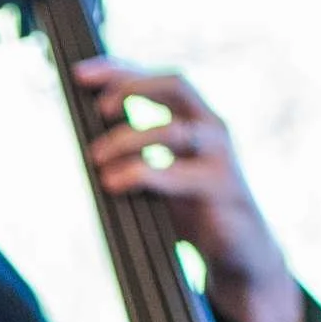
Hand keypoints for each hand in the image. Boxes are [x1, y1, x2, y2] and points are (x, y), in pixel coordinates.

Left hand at [73, 57, 304, 321]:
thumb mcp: (162, 175)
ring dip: (126, 140)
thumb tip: (85, 141)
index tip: (80, 73)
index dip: (122, 69)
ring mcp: (220, 157)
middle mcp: (212, 128)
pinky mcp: (219, 189)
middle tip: (100, 109)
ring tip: (95, 158)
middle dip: (132, 86)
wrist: (239, 252)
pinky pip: (174, 174)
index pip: (161, 79)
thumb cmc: (193, 210)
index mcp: (198, 118)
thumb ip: (136, 154)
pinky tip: (112, 183)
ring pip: (172, 131)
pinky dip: (138, 174)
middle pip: (176, 84)